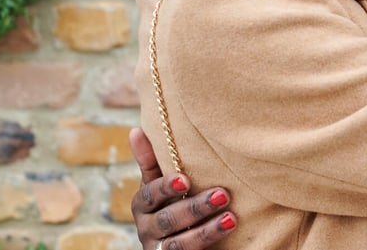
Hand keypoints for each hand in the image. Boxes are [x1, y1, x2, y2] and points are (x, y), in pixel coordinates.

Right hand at [129, 127, 236, 249]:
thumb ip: (152, 161)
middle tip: (223, 194)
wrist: (182, 241)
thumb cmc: (173, 201)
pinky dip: (208, 244)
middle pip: (167, 220)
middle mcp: (147, 229)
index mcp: (143, 205)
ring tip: (231, 218)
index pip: (149, 195)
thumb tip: (136, 129)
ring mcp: (159, 249)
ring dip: (206, 231)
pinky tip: (227, 231)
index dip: (165, 187)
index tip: (185, 179)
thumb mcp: (163, 184)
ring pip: (179, 244)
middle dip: (195, 208)